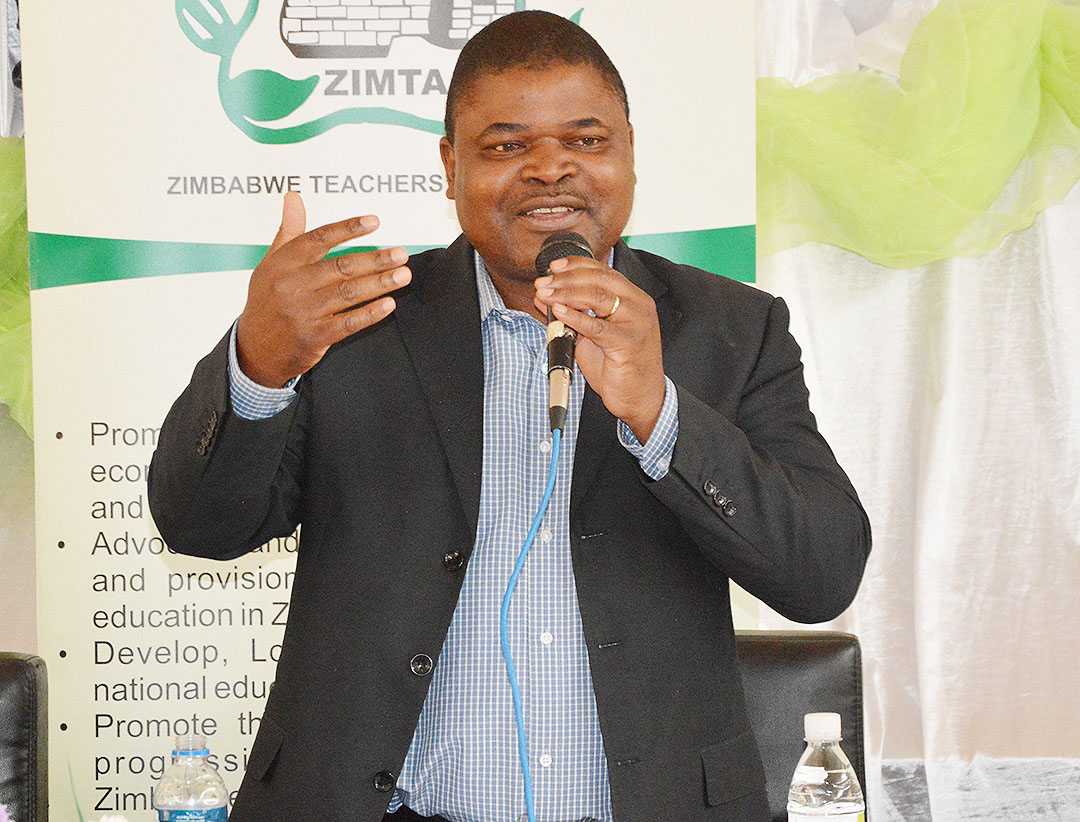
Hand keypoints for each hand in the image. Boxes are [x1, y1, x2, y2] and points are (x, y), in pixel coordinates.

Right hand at [236, 192, 410, 386]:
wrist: (254, 349)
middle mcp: (292, 285)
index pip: (319, 239)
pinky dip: (370, 313)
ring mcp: (303, 312)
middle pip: (341, 267)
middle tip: (401, 253)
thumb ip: (288, 231)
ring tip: (403, 275)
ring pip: (348, 293)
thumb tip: (293, 197)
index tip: (374, 222)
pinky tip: (388, 304)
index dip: (348, 229)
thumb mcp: (271, 264)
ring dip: (380, 283)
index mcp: (283, 263)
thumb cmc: (267, 301)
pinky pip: (348, 323)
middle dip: (375, 259)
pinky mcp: (314, 336)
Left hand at [534, 256, 665, 441]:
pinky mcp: (628, 343)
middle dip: (566, 279)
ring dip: (566, 294)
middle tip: (544, 282)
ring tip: (545, 294)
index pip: (603, 271)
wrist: (641, 397)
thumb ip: (573, 315)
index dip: (576, 265)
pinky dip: (575, 317)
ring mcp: (636, 323)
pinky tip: (558, 311)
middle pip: (599, 280)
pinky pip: (597, 326)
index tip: (554, 266)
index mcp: (633, 298)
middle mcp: (638, 305)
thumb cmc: (619, 366)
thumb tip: (544, 297)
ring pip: (598, 298)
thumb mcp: (592, 335)